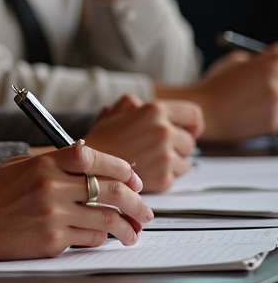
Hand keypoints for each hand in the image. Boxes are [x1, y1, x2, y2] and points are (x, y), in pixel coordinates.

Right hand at [0, 143, 149, 261]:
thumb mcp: (17, 167)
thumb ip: (52, 164)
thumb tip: (91, 166)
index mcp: (42, 163)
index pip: (93, 157)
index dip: (121, 167)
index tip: (133, 178)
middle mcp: (50, 186)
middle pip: (110, 189)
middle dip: (137, 201)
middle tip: (146, 210)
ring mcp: (52, 215)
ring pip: (107, 219)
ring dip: (128, 227)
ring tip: (133, 232)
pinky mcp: (51, 240)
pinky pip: (90, 239)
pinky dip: (101, 239)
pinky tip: (103, 239)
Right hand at [84, 94, 200, 191]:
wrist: (88, 168)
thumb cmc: (102, 139)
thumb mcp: (115, 111)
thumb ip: (138, 104)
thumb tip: (162, 113)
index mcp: (154, 110)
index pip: (193, 114)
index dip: (193, 123)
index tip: (188, 130)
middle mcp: (163, 131)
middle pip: (190, 141)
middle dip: (177, 145)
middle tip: (156, 148)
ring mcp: (166, 156)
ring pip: (186, 161)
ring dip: (173, 162)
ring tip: (150, 161)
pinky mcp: (165, 178)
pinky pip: (176, 176)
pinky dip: (165, 175)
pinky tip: (146, 171)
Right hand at [159, 45, 277, 140]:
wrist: (205, 113)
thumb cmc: (216, 86)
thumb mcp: (236, 64)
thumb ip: (262, 57)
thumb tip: (276, 51)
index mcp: (267, 67)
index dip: (277, 62)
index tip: (274, 66)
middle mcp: (275, 87)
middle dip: (276, 80)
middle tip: (266, 83)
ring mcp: (275, 107)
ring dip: (275, 96)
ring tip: (258, 98)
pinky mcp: (275, 125)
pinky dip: (274, 112)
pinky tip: (257, 110)